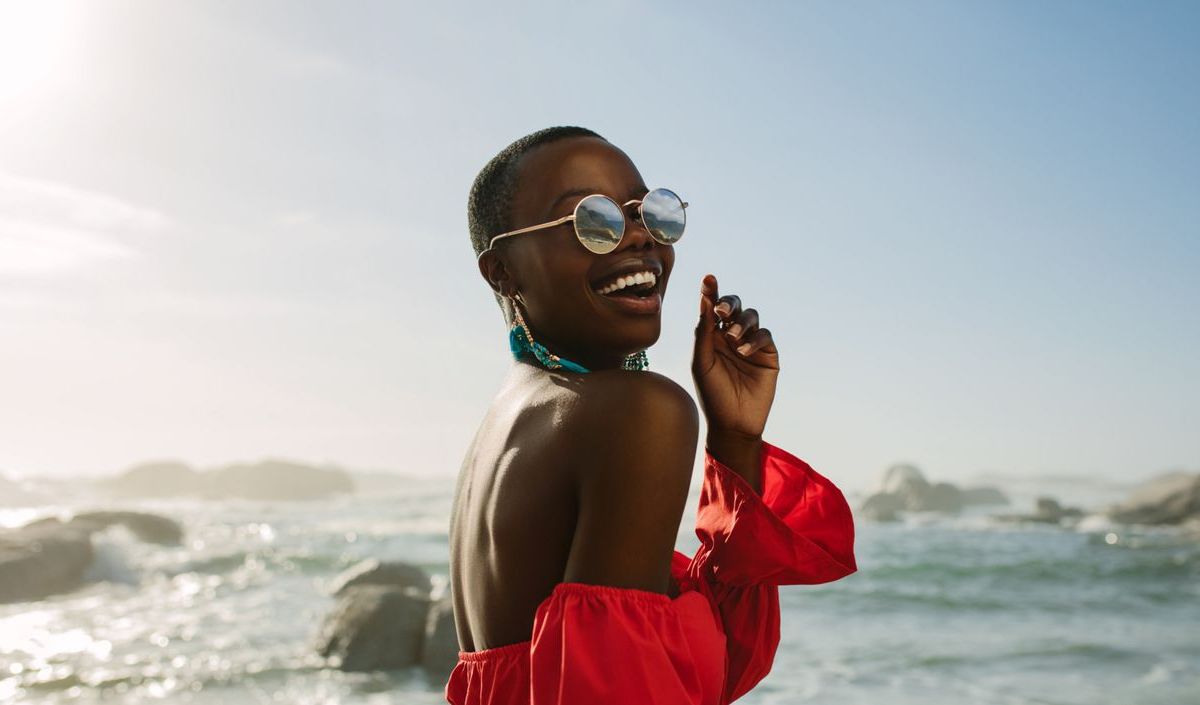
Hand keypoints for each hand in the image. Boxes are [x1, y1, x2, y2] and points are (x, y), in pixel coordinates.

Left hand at [691, 273, 779, 440]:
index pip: (711, 307)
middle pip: (734, 305)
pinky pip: (765, 335)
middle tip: (722, 309)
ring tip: (732, 339)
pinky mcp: (768, 354)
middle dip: (729, 301)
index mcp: (711, 336)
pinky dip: (754, 339)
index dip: (710, 291)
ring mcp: (751, 344)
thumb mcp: (701, 362)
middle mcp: (731, 335)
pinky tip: (743, 352)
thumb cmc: (711, 394)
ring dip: (741, 322)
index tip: (708, 278)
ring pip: (751, 316)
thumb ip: (702, 332)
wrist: (733, 423)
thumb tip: (704, 300)